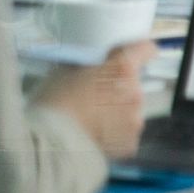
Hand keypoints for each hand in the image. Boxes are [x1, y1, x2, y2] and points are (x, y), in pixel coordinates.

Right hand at [33, 40, 153, 158]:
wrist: (49, 143)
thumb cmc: (53, 104)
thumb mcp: (65, 71)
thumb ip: (86, 65)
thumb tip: (89, 66)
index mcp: (122, 67)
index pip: (144, 49)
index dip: (138, 51)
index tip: (133, 56)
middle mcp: (134, 91)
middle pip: (133, 83)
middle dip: (117, 88)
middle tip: (94, 97)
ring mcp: (135, 118)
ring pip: (130, 109)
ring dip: (117, 112)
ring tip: (91, 120)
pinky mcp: (130, 142)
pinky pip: (125, 132)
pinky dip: (114, 134)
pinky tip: (95, 135)